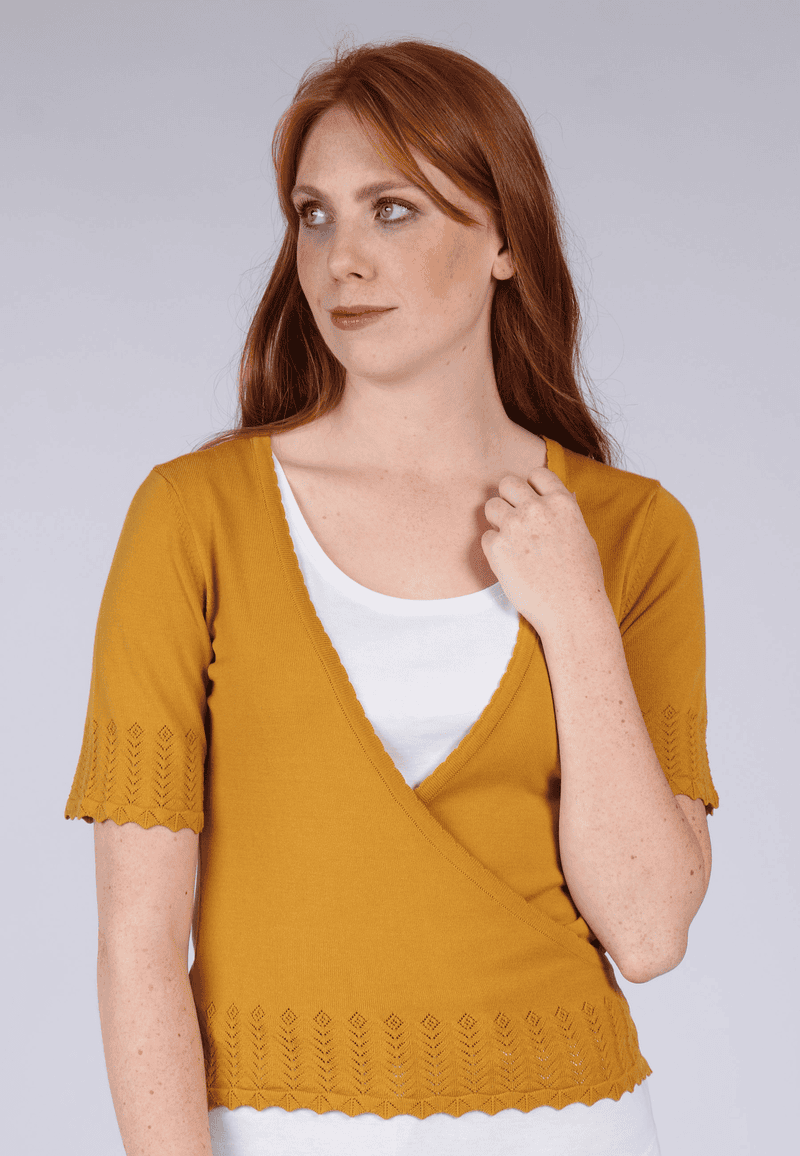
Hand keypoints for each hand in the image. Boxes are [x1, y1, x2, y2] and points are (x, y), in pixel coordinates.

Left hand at [481, 468, 609, 639]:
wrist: (572, 610)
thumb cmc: (582, 578)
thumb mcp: (583, 536)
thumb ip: (564, 514)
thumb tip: (558, 497)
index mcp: (562, 503)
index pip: (537, 474)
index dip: (532, 487)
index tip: (532, 502)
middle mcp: (537, 509)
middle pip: (507, 483)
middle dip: (508, 498)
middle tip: (514, 518)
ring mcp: (515, 527)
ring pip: (490, 505)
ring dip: (497, 519)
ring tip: (509, 539)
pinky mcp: (497, 548)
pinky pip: (486, 536)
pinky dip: (493, 547)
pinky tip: (509, 562)